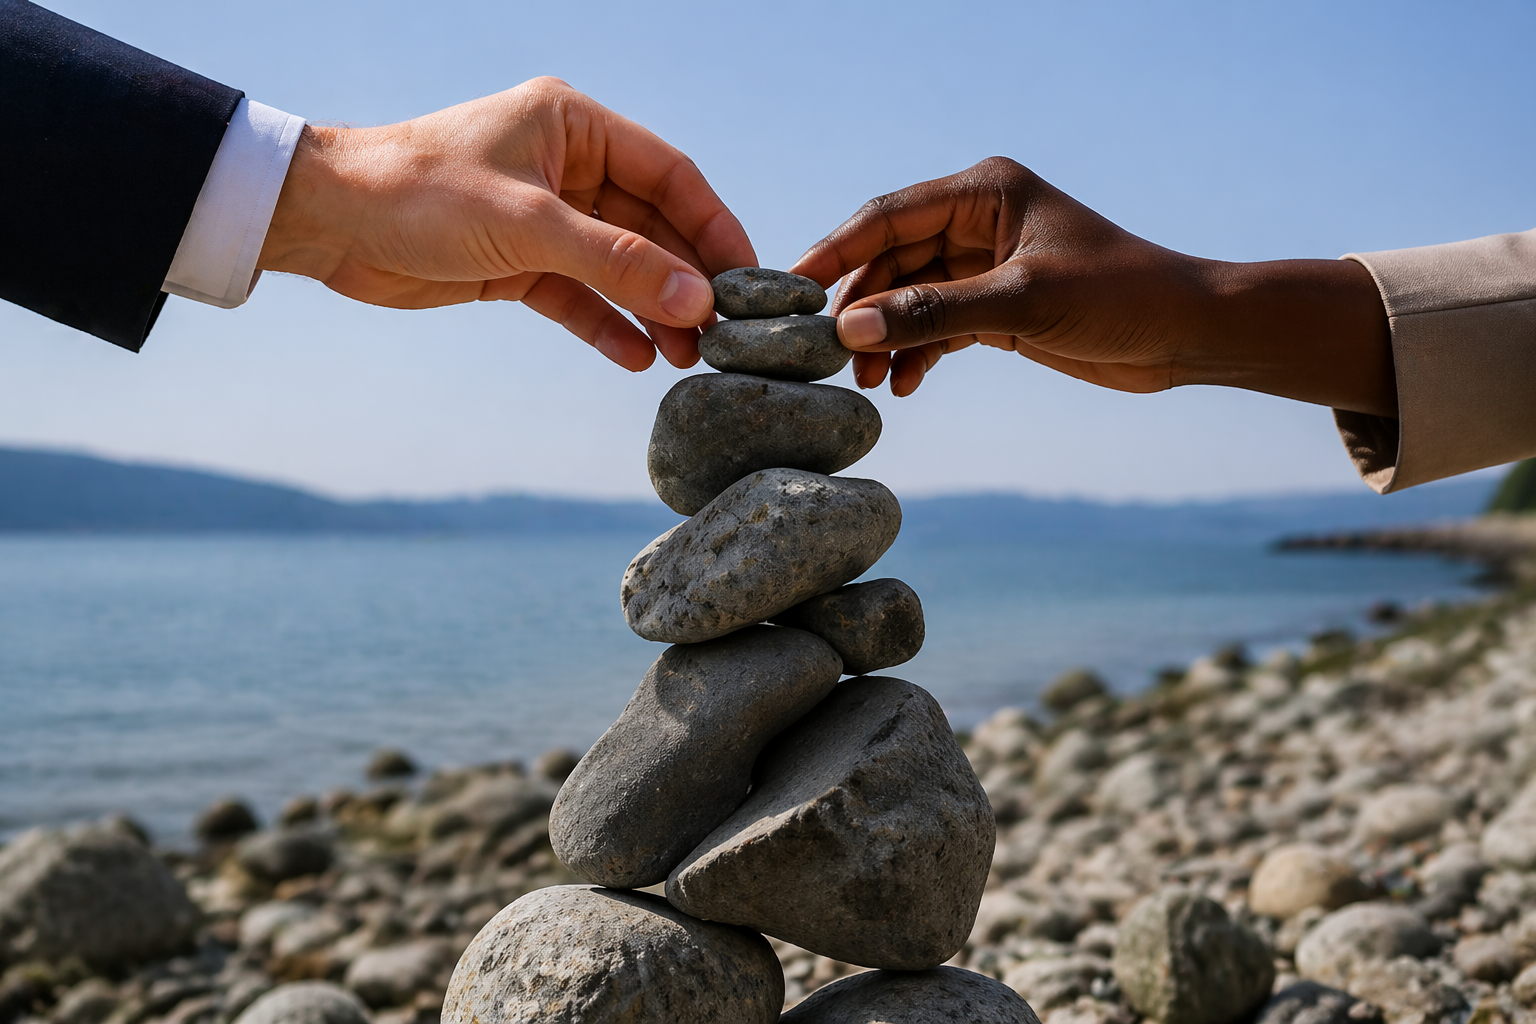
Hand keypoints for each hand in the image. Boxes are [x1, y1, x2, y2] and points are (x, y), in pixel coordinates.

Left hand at [258, 77, 755, 371]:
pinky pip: (580, 296)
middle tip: (725, 333)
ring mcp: (546, 217)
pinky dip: (608, 325)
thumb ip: (618, 264)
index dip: (715, 226)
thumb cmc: (421, 196)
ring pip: (619, 266)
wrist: (328, 224)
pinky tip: (638, 360)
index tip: (751, 279)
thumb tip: (698, 301)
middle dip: (686, 279)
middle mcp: (569, 166)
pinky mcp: (519, 262)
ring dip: (653, 309)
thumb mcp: (531, 227)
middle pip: (651, 226)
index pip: (671, 175)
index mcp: (576, 126)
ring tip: (688, 357)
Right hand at [791, 157, 1393, 416]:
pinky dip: (916, 354)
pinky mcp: (997, 306)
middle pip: (890, 261)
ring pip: (909, 299)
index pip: (887, 217)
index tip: (788, 290)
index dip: (834, 252)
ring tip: (864, 384)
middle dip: (858, 308)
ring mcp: (984, 265)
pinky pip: (935, 326)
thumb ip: (932, 314)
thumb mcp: (1021, 305)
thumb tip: (848, 327)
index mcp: (983, 192)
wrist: (1187, 335)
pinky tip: (903, 387)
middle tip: (821, 354)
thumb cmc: (1119, 298)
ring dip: (884, 338)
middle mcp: (977, 221)